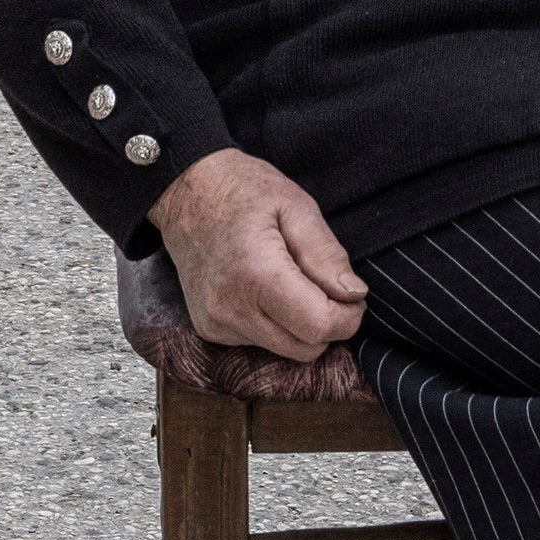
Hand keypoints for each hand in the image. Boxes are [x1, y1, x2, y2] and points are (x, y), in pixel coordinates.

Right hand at [150, 147, 368, 356]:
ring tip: (291, 281)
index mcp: (255, 275)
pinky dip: (275, 324)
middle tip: (328, 287)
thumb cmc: (242, 190)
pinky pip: (260, 343)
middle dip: (328, 324)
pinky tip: (266, 290)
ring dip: (300, 326)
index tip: (352, 295)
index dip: (347, 317)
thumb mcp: (296, 207)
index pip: (318, 327)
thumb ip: (327, 255)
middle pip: (304, 349)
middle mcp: (230, 309)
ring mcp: (215, 324)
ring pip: (284, 350)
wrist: (184, 191)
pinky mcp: (209, 330)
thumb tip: (355, 296)